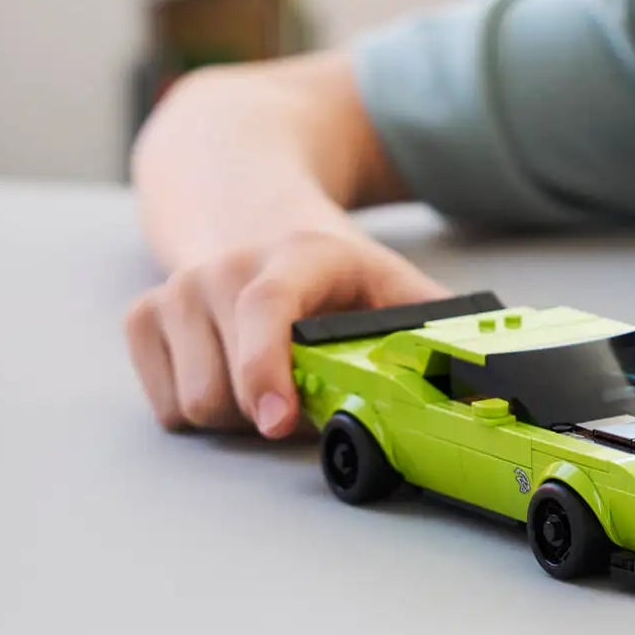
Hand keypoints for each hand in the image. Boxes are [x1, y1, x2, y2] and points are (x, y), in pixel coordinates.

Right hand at [125, 226, 446, 437]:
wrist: (246, 212)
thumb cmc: (327, 271)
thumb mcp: (387, 284)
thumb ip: (436, 325)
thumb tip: (492, 372)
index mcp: (296, 256)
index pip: (268, 307)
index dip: (267, 367)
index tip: (279, 422)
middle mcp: (225, 267)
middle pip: (225, 387)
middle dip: (265, 413)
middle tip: (297, 395)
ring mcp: (177, 290)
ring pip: (193, 405)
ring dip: (234, 415)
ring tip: (264, 382)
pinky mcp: (142, 317)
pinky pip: (165, 405)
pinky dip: (196, 407)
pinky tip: (226, 374)